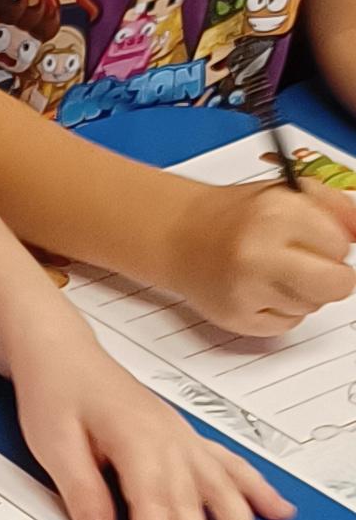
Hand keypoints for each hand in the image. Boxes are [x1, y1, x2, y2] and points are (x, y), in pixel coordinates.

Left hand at [14, 330, 290, 519]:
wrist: (64, 355)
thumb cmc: (57, 393)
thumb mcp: (54, 444)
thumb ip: (81, 491)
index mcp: (133, 436)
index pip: (151, 498)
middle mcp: (165, 436)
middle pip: (189, 499)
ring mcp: (179, 437)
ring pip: (219, 484)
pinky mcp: (183, 439)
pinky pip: (227, 464)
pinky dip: (254, 488)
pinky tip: (275, 510)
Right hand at [165, 174, 355, 335]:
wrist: (180, 236)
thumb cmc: (239, 216)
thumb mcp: (289, 193)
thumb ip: (335, 208)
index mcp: (276, 213)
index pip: (340, 246)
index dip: (334, 244)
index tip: (319, 240)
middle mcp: (260, 252)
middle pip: (335, 286)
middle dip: (335, 278)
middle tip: (321, 269)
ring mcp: (247, 289)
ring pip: (312, 307)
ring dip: (304, 294)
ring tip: (276, 273)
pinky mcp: (238, 318)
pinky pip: (287, 325)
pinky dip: (282, 311)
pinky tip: (261, 290)